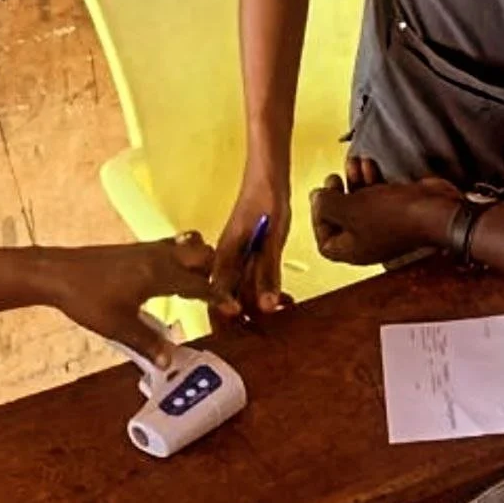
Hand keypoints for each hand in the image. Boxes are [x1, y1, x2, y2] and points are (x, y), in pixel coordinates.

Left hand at [40, 235, 222, 368]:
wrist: (59, 273)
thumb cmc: (89, 299)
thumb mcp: (118, 326)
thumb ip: (147, 343)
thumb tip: (170, 362)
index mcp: (161, 274)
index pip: (200, 285)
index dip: (219, 297)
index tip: (236, 307)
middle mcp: (162, 256)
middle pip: (204, 255)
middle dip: (216, 272)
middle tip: (219, 293)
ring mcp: (151, 248)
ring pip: (190, 246)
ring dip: (202, 261)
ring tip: (202, 283)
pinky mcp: (140, 248)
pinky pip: (175, 246)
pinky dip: (185, 256)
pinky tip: (175, 275)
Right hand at [212, 176, 290, 318]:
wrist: (268, 173)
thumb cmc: (267, 199)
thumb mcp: (272, 237)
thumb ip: (268, 272)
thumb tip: (267, 306)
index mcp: (224, 256)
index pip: (218, 296)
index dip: (230, 316)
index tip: (249, 329)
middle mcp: (225, 259)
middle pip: (228, 297)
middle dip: (246, 316)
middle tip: (270, 329)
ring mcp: (236, 255)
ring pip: (242, 289)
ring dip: (260, 303)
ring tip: (284, 310)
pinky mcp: (247, 251)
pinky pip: (251, 277)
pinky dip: (266, 289)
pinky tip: (283, 297)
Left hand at [310, 175, 461, 266]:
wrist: (436, 209)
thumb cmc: (393, 215)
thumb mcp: (350, 209)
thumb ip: (327, 204)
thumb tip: (316, 198)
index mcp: (353, 250)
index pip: (325, 242)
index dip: (318, 218)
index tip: (319, 197)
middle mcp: (368, 240)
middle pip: (342, 219)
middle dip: (336, 195)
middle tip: (332, 179)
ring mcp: (385, 224)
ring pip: (360, 202)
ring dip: (354, 181)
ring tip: (352, 163)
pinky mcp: (399, 208)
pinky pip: (378, 194)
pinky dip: (370, 178)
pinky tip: (368, 163)